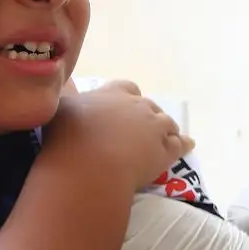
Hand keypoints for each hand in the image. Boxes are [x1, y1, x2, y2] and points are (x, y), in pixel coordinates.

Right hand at [43, 81, 192, 192]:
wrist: (88, 165)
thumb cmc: (69, 136)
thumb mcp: (60, 107)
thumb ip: (66, 95)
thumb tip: (63, 84)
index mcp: (113, 93)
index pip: (126, 88)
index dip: (126, 98)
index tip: (122, 108)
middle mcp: (137, 105)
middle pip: (148, 105)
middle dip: (146, 114)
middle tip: (139, 130)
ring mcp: (155, 127)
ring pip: (167, 122)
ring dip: (166, 128)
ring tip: (164, 136)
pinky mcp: (166, 150)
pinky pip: (180, 144)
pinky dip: (184, 143)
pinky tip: (189, 144)